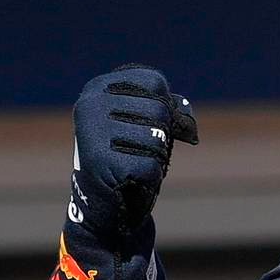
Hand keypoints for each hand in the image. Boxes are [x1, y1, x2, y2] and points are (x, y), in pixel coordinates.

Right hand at [70, 65, 198, 245]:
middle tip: (138, 148)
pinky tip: (131, 177)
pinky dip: (151, 174)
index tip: (147, 122)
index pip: (153, 81)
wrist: (103, 197)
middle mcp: (91, 105)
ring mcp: (95, 133)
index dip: (165, 105)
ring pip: (158, 136)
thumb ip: (166, 107)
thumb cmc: (129, 151)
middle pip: (159, 109)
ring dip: (157, 154)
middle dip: (162, 133)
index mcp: (98, 88)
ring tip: (133, 161)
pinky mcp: (104, 162)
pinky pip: (152, 164)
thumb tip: (188, 122)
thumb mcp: (143, 120)